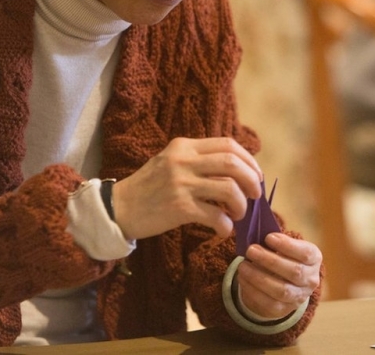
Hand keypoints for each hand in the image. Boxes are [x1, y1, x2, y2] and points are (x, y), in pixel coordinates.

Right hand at [112, 137, 261, 239]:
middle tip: (254, 196)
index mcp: (184, 146)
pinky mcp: (178, 207)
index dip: (248, 160)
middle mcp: (183, 160)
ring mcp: (181, 183)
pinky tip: (223, 230)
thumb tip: (238, 173)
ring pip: (228, 188)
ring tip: (237, 215)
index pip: (228, 144)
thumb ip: (198, 162)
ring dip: (241, 205)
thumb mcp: (171, 163)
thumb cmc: (149, 188)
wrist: (119, 208)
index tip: (256, 176)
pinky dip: (225, 225)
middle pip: (232, 163)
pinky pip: (215, 215)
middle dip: (251, 180)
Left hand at [235, 233, 321, 320]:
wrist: (286, 282)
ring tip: (243, 266)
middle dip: (270, 260)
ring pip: (281, 290)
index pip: (305, 253)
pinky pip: (269, 303)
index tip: (268, 237)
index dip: (287, 246)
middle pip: (294, 272)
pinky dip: (253, 290)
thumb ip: (275, 241)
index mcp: (314, 259)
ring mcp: (299, 297)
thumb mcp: (285, 246)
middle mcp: (311, 279)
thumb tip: (256, 234)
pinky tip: (243, 278)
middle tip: (251, 250)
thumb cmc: (284, 256)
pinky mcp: (284, 309)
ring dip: (259, 277)